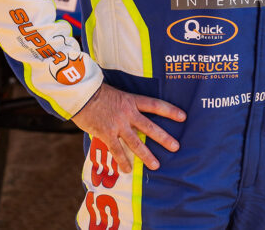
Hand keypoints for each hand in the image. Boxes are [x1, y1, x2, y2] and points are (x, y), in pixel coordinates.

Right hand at [72, 83, 186, 173]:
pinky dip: (122, 161)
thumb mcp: (117, 95)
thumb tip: (133, 115)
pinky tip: (128, 170)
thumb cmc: (98, 94)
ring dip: (146, 155)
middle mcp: (128, 113)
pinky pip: (116, 150)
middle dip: (164, 138)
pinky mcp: (106, 133)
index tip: (183, 116)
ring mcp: (117, 124)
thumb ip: (126, 105)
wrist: (81, 95)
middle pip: (150, 127)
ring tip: (156, 165)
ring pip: (135, 142)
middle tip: (176, 147)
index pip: (155, 105)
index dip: (170, 111)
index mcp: (132, 101)